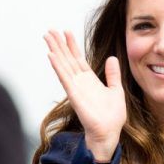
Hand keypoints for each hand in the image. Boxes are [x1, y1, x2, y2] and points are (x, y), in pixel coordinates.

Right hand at [44, 30, 125, 161]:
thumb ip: (112, 74)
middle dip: (59, 44)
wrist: (109, 132)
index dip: (72, 45)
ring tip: (48, 38)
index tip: (66, 32)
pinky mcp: (74, 95)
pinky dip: (58, 66)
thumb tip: (112, 58)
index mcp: (90, 80)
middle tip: (50, 31)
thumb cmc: (112, 116)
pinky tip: (51, 56)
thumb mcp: (116, 90)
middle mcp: (80, 82)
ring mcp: (76, 88)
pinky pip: (64, 78)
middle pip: (67, 59)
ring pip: (63, 65)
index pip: (78, 58)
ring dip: (55, 51)